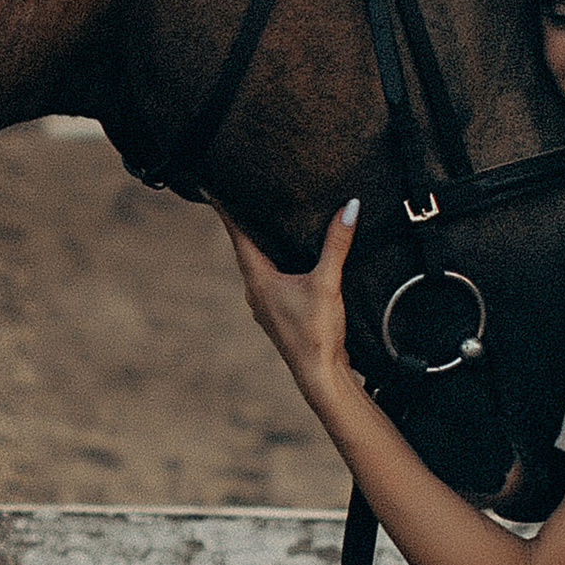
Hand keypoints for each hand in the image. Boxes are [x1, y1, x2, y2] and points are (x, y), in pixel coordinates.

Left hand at [220, 197, 361, 406]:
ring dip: (261, 246)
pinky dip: (275, 264)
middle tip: (243, 196)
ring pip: (258, 266)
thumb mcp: (327, 282)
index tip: (214, 189)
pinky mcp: (278, 314)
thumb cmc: (317, 332)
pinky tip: (289, 260)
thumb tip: (350, 208)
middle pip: (245, 249)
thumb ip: (337, 244)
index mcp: (258, 279)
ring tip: (266, 222)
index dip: (227, 211)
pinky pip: (271, 280)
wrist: (320, 375)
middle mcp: (255, 291)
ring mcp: (265, 305)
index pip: (237, 236)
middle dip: (246, 224)